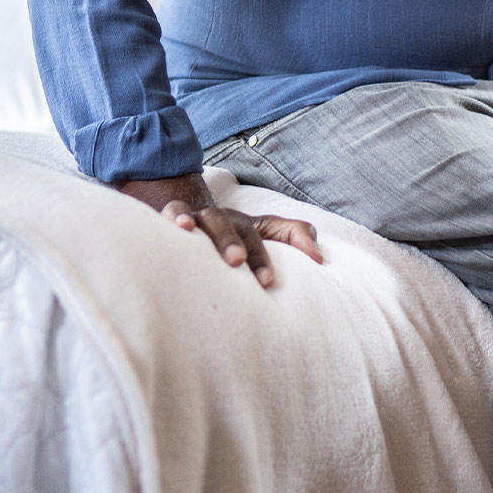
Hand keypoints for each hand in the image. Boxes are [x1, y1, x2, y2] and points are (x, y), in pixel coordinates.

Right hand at [117, 172, 322, 287]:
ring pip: (207, 217)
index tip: (267, 282)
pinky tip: (180, 227)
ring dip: (209, 230)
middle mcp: (224, 218)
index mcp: (246, 223)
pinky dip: (176, 215)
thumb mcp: (265, 237)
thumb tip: (320, 258)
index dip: (263, 255)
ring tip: (207, 245)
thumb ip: (295, 238)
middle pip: (232, 223)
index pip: (261, 233)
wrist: (195, 224)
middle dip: (234, 241)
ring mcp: (199, 218)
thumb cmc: (235, 241)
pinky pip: (173, 210)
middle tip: (236, 262)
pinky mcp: (173, 220)